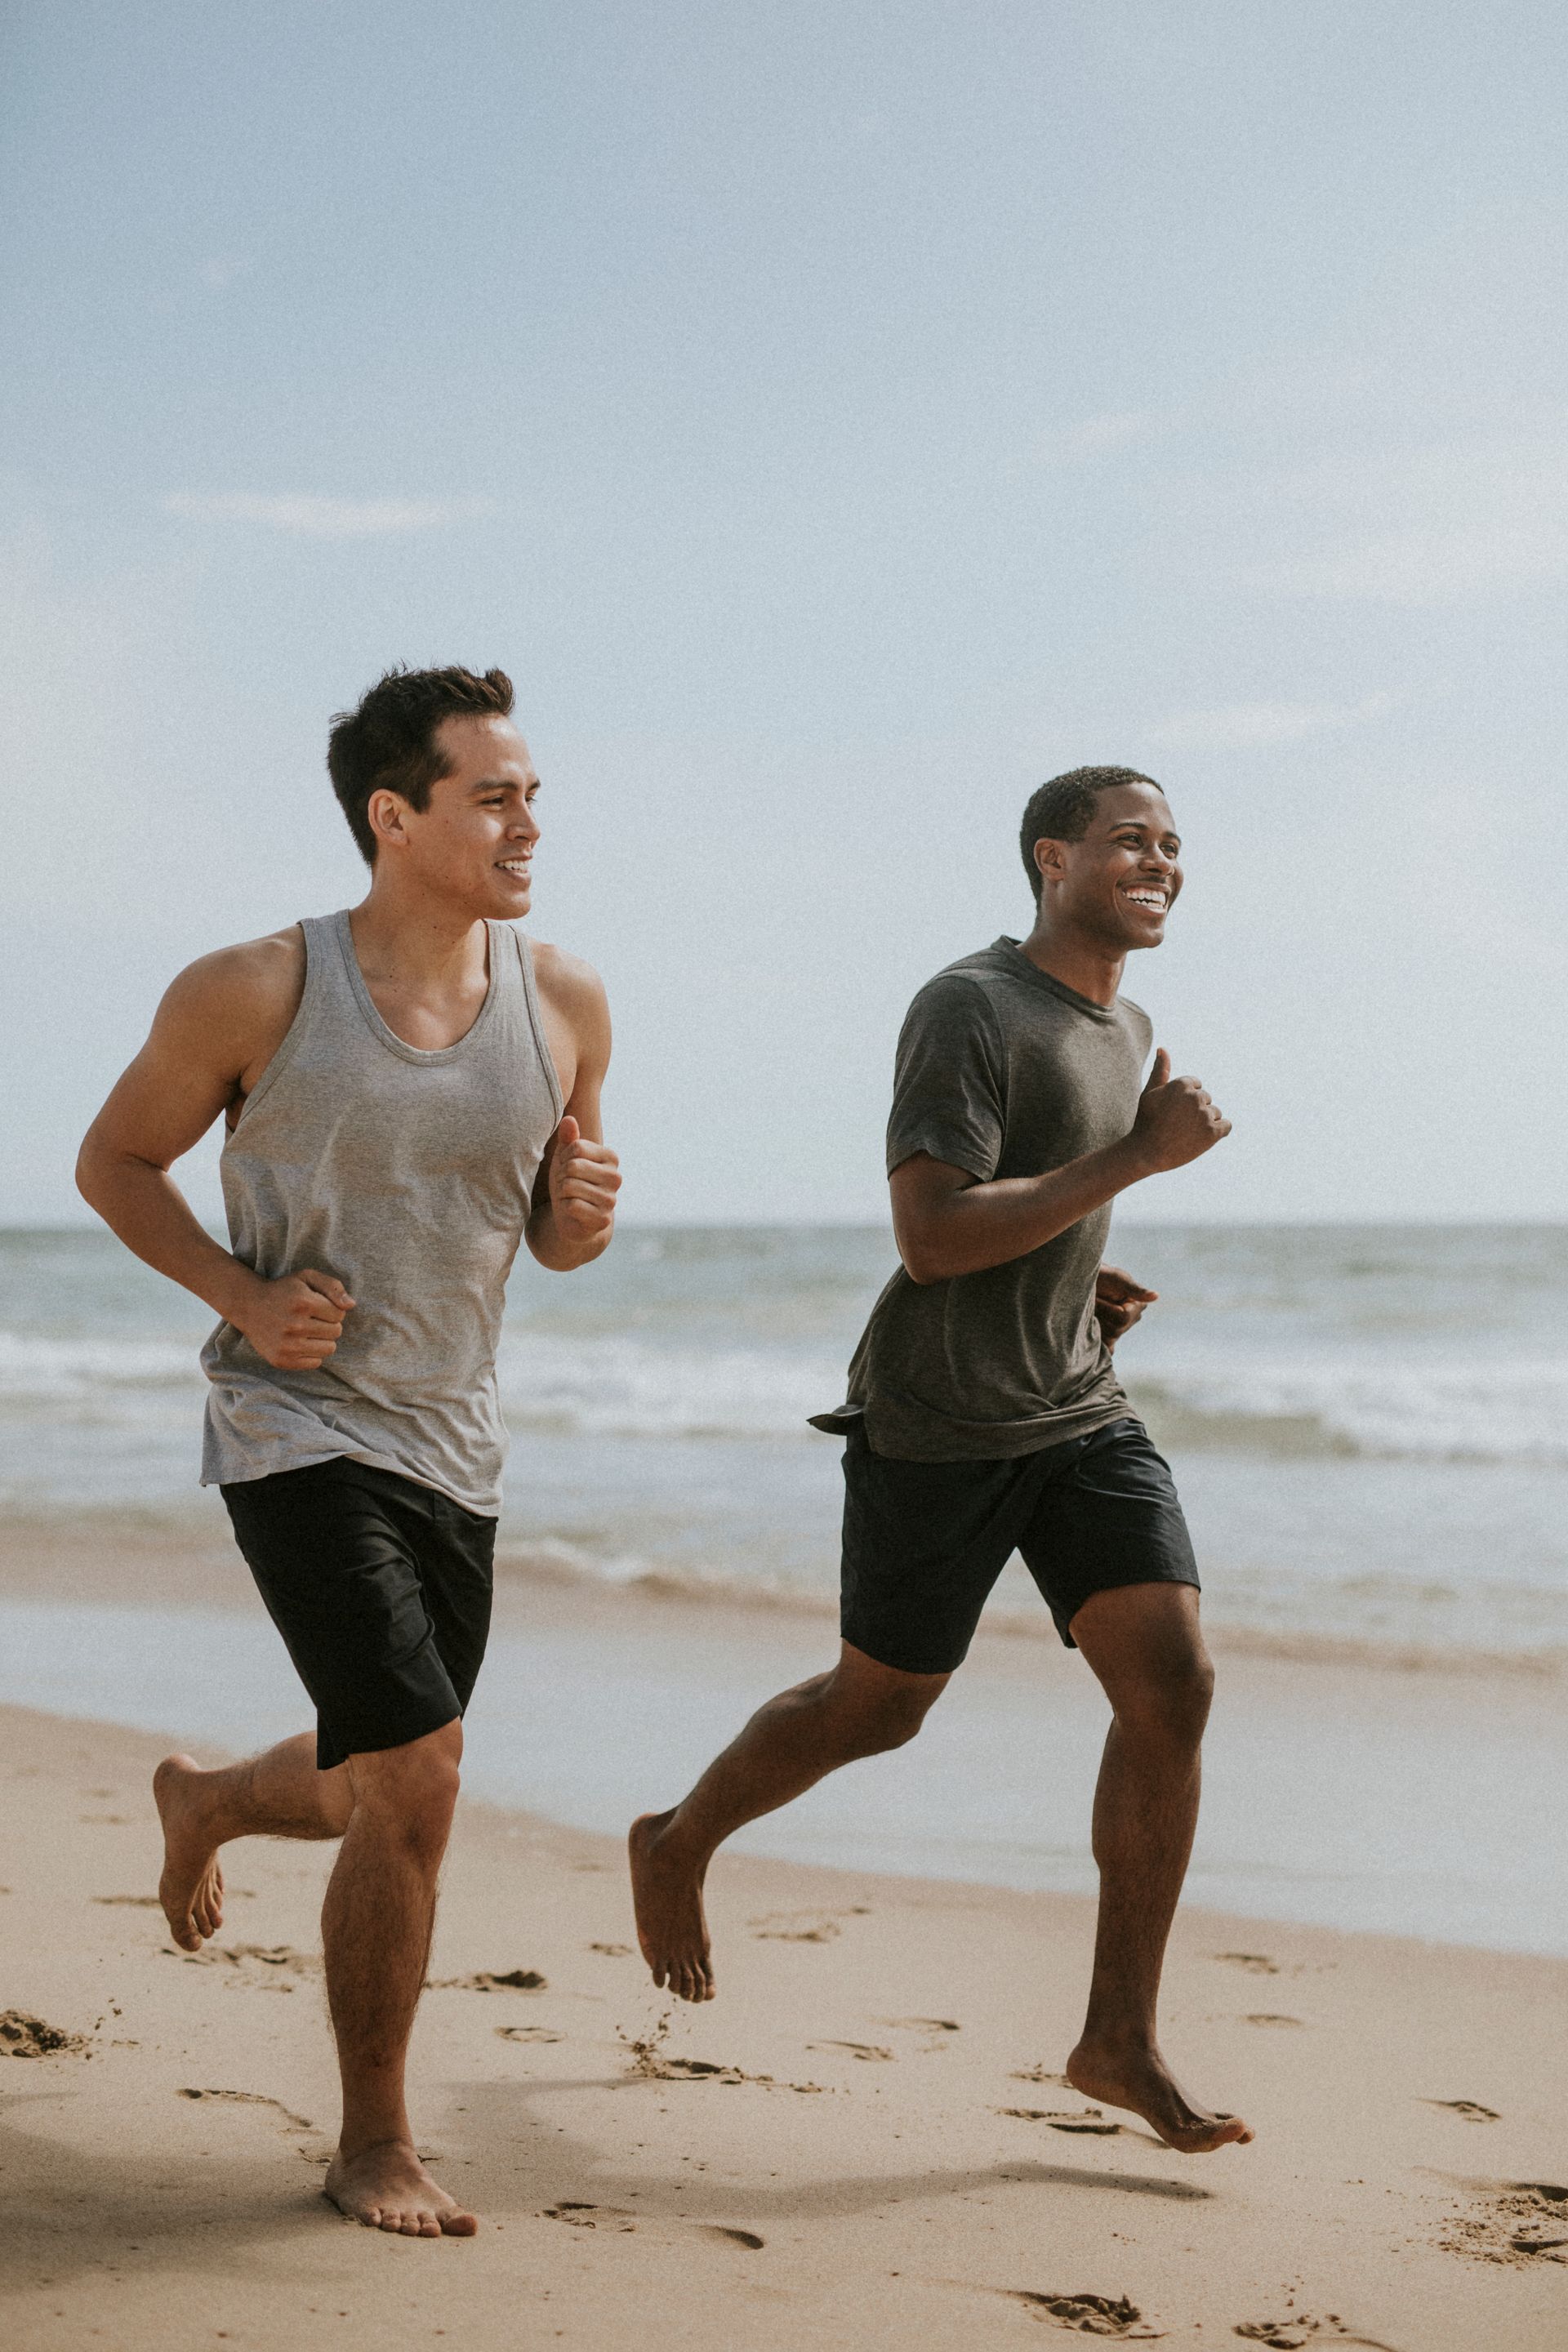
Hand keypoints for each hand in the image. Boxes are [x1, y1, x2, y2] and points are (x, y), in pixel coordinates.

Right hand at [233, 1269, 353, 1370]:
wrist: (249, 1306)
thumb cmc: (284, 1291)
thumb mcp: (307, 1278)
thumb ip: (333, 1286)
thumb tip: (351, 1305)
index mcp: (303, 1302)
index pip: (340, 1314)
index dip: (332, 1309)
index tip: (317, 1306)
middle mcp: (295, 1325)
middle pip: (336, 1332)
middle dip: (328, 1324)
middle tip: (311, 1318)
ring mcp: (287, 1345)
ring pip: (329, 1349)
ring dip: (323, 1340)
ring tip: (308, 1330)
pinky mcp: (282, 1360)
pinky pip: (315, 1363)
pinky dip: (312, 1353)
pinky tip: (300, 1342)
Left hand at [547, 1114, 619, 1245]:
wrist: (573, 1217)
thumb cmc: (570, 1181)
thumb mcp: (566, 1158)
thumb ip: (568, 1139)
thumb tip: (568, 1119)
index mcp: (611, 1158)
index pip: (577, 1147)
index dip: (563, 1158)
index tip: (567, 1169)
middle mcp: (616, 1177)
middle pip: (573, 1166)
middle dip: (561, 1176)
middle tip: (566, 1185)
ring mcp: (611, 1200)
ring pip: (570, 1186)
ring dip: (562, 1193)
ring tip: (569, 1196)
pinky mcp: (602, 1220)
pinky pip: (572, 1205)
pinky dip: (565, 1207)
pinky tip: (572, 1210)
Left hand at [1095, 1264, 1157, 1347]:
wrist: (1083, 1280)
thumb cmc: (1102, 1275)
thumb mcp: (1117, 1278)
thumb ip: (1134, 1289)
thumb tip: (1156, 1296)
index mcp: (1138, 1305)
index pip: (1122, 1317)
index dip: (1105, 1307)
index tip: (1096, 1297)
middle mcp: (1132, 1319)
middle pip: (1115, 1330)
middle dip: (1100, 1316)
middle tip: (1092, 1303)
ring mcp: (1120, 1329)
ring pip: (1109, 1338)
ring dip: (1095, 1325)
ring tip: (1091, 1311)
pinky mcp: (1108, 1336)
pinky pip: (1109, 1349)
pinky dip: (1103, 1349)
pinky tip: (1095, 1342)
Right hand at [1128, 1048, 1230, 1173]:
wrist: (1145, 1153)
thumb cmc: (1146, 1122)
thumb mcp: (1150, 1093)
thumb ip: (1161, 1071)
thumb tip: (1163, 1049)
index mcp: (1182, 1084)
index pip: (1197, 1086)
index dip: (1185, 1102)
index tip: (1174, 1113)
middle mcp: (1196, 1096)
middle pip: (1207, 1100)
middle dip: (1195, 1111)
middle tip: (1178, 1125)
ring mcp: (1205, 1114)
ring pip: (1215, 1113)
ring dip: (1205, 1123)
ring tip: (1186, 1134)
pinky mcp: (1213, 1132)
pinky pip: (1226, 1126)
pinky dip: (1218, 1132)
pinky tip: (1202, 1138)